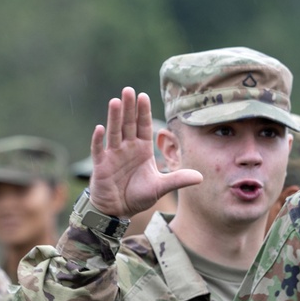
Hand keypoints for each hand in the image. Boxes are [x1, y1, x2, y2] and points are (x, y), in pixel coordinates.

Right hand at [87, 87, 201, 216]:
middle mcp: (127, 148)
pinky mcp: (101, 165)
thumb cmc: (138, 196)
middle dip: (129, 108)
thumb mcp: (160, 187)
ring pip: (114, 132)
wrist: (118, 210)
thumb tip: (201, 177)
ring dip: (114, 118)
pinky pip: (99, 150)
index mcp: (142, 149)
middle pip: (128, 124)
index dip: (143, 112)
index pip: (143, 126)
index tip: (144, 96)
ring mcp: (113, 155)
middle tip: (128, 90)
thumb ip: (178, 179)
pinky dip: (99, 140)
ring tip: (115, 101)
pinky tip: (100, 128)